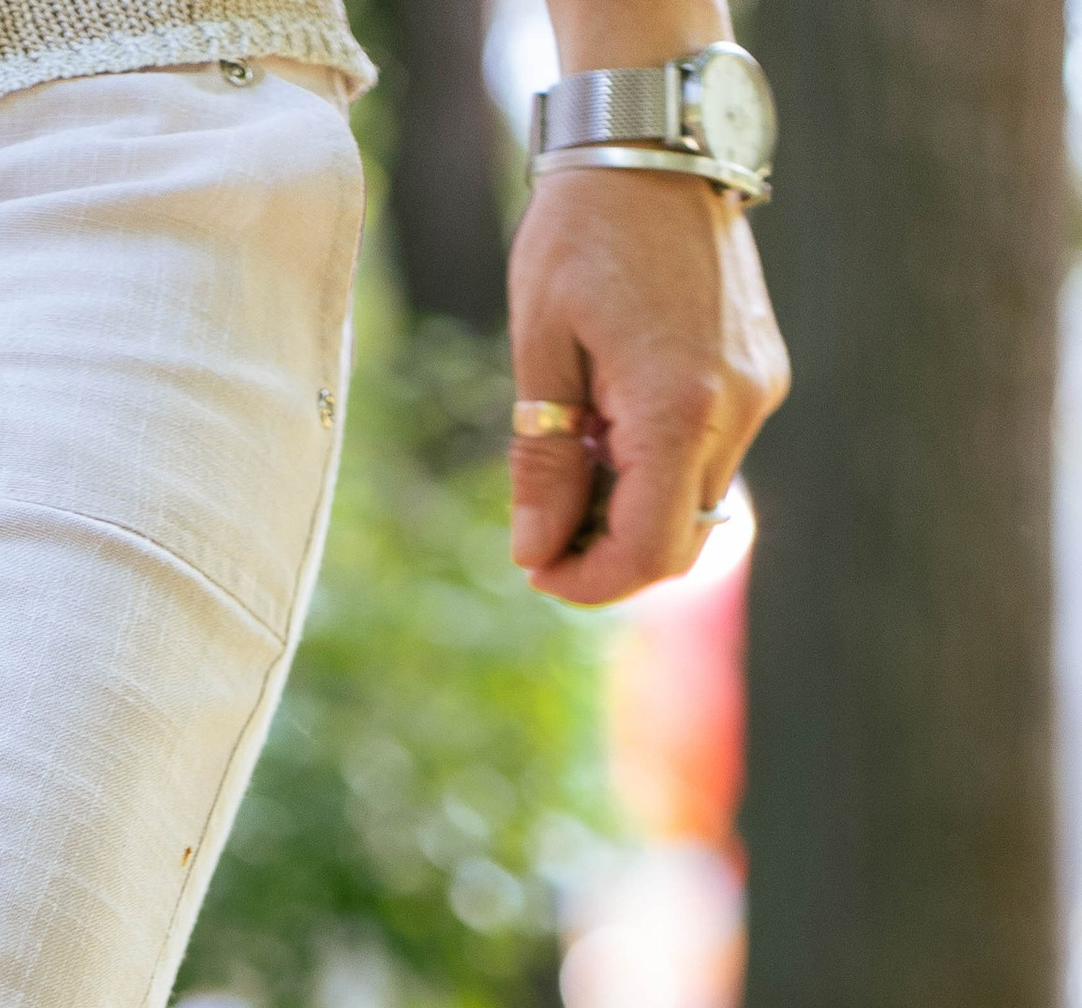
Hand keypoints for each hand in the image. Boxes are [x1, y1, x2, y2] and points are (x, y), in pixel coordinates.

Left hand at [507, 171, 788, 605]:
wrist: (655, 136)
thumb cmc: (584, 229)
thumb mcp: (540, 347)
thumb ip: (542, 459)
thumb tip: (535, 551)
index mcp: (677, 408)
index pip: (648, 551)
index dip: (589, 582)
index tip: (536, 569)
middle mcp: (735, 407)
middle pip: (679, 541)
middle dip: (607, 552)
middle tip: (544, 525)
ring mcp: (758, 389)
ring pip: (695, 502)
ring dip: (630, 506)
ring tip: (573, 451)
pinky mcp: (761, 370)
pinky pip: (710, 453)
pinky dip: (657, 465)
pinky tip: (610, 422)